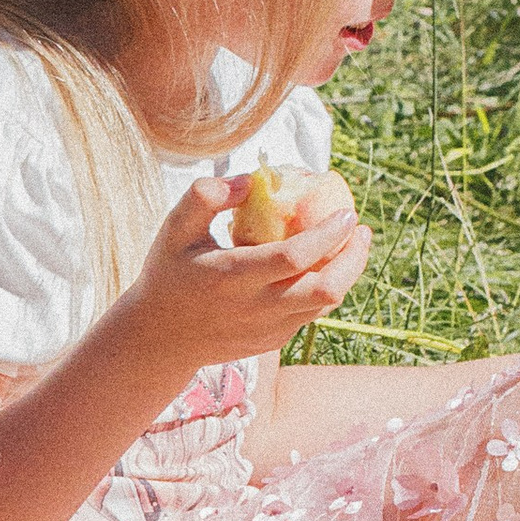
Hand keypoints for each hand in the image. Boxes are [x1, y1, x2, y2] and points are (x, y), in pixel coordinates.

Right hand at [118, 171, 371, 372]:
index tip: (346, 211)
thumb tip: (250, 179)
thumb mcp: (173, 230)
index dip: (328, 234)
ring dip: (347, 272)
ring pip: (326, 304)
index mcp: (231, 278)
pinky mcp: (273, 341)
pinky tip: (325, 266)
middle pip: (325, 289)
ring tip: (352, 244)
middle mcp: (254, 309)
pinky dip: (326, 288)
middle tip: (360, 230)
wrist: (159, 338)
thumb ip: (203, 197)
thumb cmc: (168, 274)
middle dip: (354, 257)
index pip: (294, 257)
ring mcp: (267, 330)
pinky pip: (311, 314)